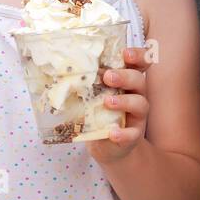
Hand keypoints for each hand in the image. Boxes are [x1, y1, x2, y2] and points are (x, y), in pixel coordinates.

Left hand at [87, 46, 151, 163]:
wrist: (104, 145)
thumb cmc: (97, 113)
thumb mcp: (92, 95)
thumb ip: (86, 82)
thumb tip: (59, 68)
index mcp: (126, 81)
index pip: (139, 63)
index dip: (137, 56)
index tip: (125, 54)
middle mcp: (135, 94)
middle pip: (139, 80)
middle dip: (125, 76)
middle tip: (108, 77)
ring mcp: (136, 115)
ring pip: (140, 104)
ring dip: (124, 101)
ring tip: (107, 102)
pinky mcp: (133, 134)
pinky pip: (133, 133)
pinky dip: (123, 133)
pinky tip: (112, 133)